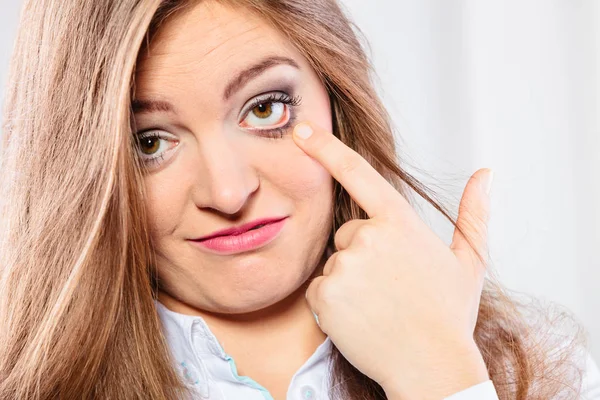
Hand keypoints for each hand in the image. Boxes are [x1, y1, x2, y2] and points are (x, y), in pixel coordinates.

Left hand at [293, 122, 492, 399]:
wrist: (432, 367)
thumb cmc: (449, 315)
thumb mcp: (467, 262)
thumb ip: (473, 213)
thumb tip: (485, 174)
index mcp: (400, 222)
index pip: (357, 173)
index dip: (326, 147)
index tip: (301, 129)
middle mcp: (369, 237)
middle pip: (347, 233)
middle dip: (360, 253)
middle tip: (387, 286)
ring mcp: (345, 265)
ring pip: (333, 263)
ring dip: (348, 281)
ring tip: (377, 305)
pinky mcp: (325, 294)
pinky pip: (318, 290)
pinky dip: (332, 304)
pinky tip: (359, 318)